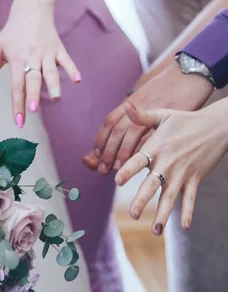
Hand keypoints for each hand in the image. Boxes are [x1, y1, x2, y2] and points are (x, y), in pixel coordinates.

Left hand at [0, 2, 79, 126]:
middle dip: (33, 94)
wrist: (31, 10)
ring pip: (50, 70)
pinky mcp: (59, 48)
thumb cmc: (12, 32)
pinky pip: (66, 59)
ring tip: (56, 98)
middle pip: (33, 78)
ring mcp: (47, 52)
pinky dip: (72, 69)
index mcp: (16, 58)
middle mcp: (32, 56)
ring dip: (53, 84)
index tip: (19, 121)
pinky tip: (77, 80)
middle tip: (32, 110)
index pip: (15, 85)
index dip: (17, 104)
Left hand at [84, 61, 213, 173]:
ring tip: (118, 169)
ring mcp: (152, 112)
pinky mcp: (168, 119)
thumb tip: (115, 131)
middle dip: (108, 151)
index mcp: (130, 103)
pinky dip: (143, 150)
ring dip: (122, 153)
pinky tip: (139, 163)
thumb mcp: (144, 97)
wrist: (188, 77)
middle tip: (102, 168)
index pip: (109, 122)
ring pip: (131, 135)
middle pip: (117, 131)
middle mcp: (138, 107)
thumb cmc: (166, 90)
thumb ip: (130, 113)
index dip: (100, 139)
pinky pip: (153, 137)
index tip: (95, 155)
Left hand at [115, 102, 227, 234]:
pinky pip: (191, 198)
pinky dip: (187, 212)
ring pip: (170, 196)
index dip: (127, 170)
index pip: (138, 160)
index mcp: (156, 147)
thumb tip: (125, 106)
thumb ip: (142, 116)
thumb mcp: (163, 115)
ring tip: (154, 229)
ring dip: (163, 213)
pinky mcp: (195, 178)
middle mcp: (168, 162)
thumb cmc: (186, 120)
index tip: (117, 180)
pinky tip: (183, 226)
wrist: (217, 126)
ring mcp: (183, 173)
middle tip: (132, 214)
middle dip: (142, 200)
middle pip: (152, 184)